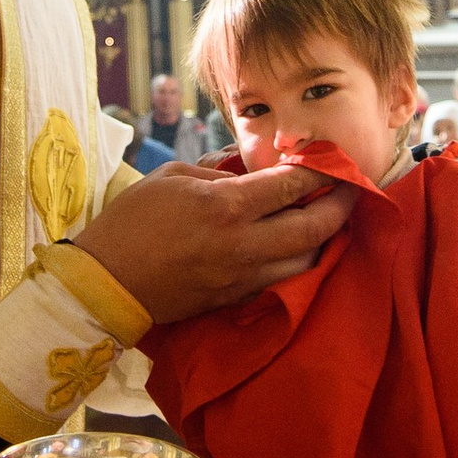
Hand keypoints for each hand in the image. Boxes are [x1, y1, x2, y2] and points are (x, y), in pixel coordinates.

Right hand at [74, 160, 348, 322]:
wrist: (107, 282)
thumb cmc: (132, 220)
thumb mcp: (173, 176)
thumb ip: (218, 169)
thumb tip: (248, 167)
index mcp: (227, 206)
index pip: (293, 185)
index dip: (321, 169)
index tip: (333, 159)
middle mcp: (244, 243)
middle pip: (315, 227)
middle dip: (341, 205)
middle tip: (350, 189)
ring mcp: (243, 276)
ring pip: (307, 261)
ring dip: (324, 238)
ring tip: (327, 218)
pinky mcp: (236, 298)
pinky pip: (282, 279)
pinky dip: (298, 260)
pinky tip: (297, 246)